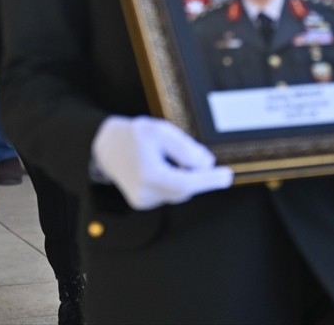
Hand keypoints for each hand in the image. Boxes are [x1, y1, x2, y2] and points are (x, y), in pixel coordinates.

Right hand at [92, 115, 232, 209]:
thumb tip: (207, 165)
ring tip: (162, 156)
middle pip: (184, 188)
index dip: (210, 180)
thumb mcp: (160, 130)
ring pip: (178, 192)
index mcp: (149, 174)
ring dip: (181, 176)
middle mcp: (145, 193)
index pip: (187, 183)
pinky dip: (171, 181)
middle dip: (194, 173)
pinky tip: (157, 167)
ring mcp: (142, 201)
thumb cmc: (134, 135)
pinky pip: (168, 194)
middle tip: (184, 152)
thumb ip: (185, 148)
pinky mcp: (142, 203)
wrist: (106, 146)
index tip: (227, 175)